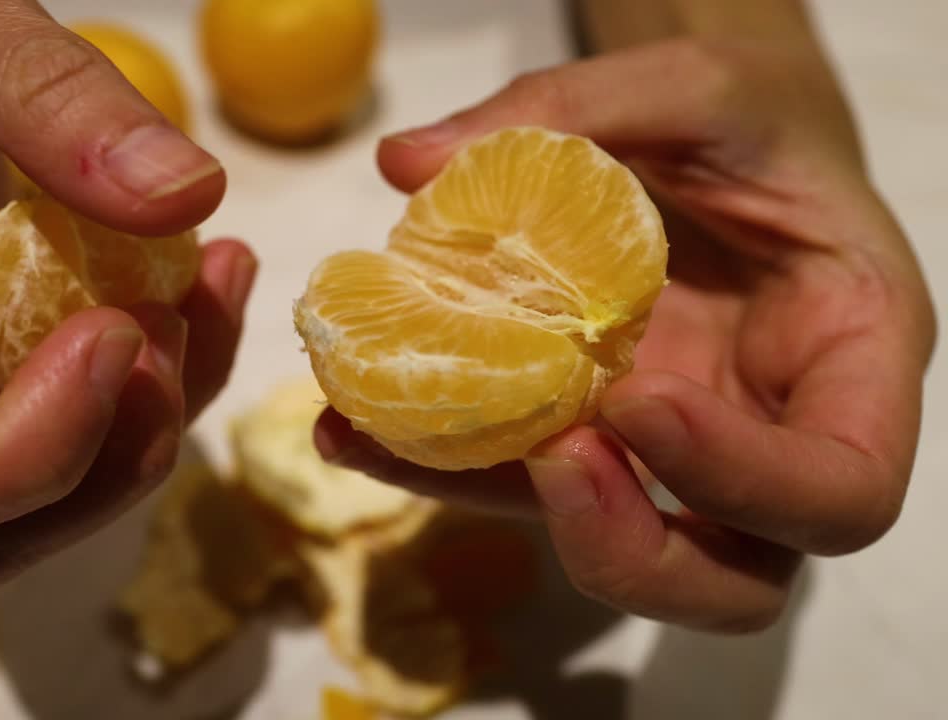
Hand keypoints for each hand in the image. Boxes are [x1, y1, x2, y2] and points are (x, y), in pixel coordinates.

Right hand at [0, 0, 253, 584]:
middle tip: (169, 330)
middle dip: (96, 462)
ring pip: (42, 503)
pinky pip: (88, 431)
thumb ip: (50, 93)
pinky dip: (170, 378)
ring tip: (207, 287)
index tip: (115, 336)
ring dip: (151, 427)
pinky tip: (209, 277)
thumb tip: (182, 197)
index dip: (13, 455)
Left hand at [317, 38, 935, 631]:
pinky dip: (443, 470)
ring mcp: (676, 461)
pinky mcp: (598, 449)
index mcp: (849, 361)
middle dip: (633, 548)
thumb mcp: (691, 84)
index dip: (743, 478)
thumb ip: (573, 108)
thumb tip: (408, 160)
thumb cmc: (746, 120)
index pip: (840, 488)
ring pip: (614, 551)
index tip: (636, 398)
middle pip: (738, 579)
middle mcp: (769, 438)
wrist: (720, 148)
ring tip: (378, 434)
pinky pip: (529, 490)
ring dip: (497, 511)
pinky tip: (353, 425)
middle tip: (552, 458)